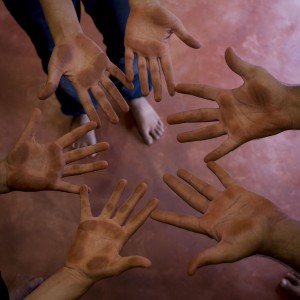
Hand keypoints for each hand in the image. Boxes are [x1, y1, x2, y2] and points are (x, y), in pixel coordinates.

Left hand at [1, 108, 108, 193]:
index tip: (94, 123)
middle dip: (94, 148)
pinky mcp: (52, 183)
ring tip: (106, 164)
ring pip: (79, 169)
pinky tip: (88, 190)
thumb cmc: (16, 156)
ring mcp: (57, 172)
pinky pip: (67, 187)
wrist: (8, 172)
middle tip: (107, 145)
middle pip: (80, 153)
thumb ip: (33, 124)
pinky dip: (77, 189)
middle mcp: (59, 160)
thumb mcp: (26, 138)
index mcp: (54, 148)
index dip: (82, 130)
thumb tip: (37, 108)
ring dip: (92, 167)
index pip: (72, 137)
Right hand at [38, 32, 133, 125]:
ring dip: (119, 98)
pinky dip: (123, 77)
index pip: (87, 102)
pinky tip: (131, 86)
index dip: (92, 113)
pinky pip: (116, 71)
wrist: (69, 38)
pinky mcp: (105, 62)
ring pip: (111, 87)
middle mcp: (91, 81)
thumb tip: (40, 97)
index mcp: (80, 85)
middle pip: (102, 98)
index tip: (98, 125)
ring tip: (126, 110)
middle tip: (116, 122)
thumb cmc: (60, 54)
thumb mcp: (54, 68)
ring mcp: (99, 73)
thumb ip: (51, 82)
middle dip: (109, 110)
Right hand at [65, 180, 157, 280]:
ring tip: (124, 180)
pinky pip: (85, 207)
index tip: (156, 199)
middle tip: (144, 184)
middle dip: (135, 196)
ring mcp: (100, 223)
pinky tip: (84, 187)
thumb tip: (149, 264)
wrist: (79, 271)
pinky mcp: (86, 223)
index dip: (146, 210)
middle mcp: (113, 227)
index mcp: (122, 236)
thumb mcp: (117, 267)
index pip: (137, 219)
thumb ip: (131, 262)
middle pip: (127, 208)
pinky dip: (84, 197)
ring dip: (117, 192)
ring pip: (110, 204)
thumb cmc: (98, 270)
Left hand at [125, 3, 199, 100]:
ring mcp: (140, 50)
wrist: (145, 4)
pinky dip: (129, 68)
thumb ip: (185, 36)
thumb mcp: (175, 25)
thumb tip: (199, 46)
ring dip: (143, 82)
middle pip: (155, 73)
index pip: (167, 68)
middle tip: (158, 100)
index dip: (169, 80)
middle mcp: (152, 53)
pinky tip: (129, 79)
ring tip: (144, 94)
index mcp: (163, 50)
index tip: (173, 92)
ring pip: (142, 69)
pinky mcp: (129, 44)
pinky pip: (129, 58)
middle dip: (157, 86)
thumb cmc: (161, 14)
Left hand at [151, 162, 286, 274]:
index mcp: (208, 224)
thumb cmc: (250, 242)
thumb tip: (188, 271)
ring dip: (191, 178)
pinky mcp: (236, 191)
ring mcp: (223, 200)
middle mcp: (213, 211)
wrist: (272, 229)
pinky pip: (223, 178)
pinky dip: (216, 170)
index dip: (167, 216)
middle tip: (164, 177)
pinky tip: (207, 162)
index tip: (152, 212)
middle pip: (189, 197)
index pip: (182, 220)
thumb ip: (207, 257)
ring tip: (178, 170)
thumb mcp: (226, 251)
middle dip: (176, 187)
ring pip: (203, 186)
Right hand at [169, 47, 293, 160]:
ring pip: (207, 132)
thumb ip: (238, 65)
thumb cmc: (272, 88)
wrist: (285, 106)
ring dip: (193, 135)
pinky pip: (225, 146)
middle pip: (199, 115)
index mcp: (226, 96)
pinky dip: (216, 153)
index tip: (176, 88)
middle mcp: (224, 112)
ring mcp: (230, 125)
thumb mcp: (253, 74)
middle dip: (183, 117)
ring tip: (178, 138)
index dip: (189, 89)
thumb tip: (227, 49)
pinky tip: (205, 160)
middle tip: (169, 120)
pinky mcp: (239, 136)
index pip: (203, 92)